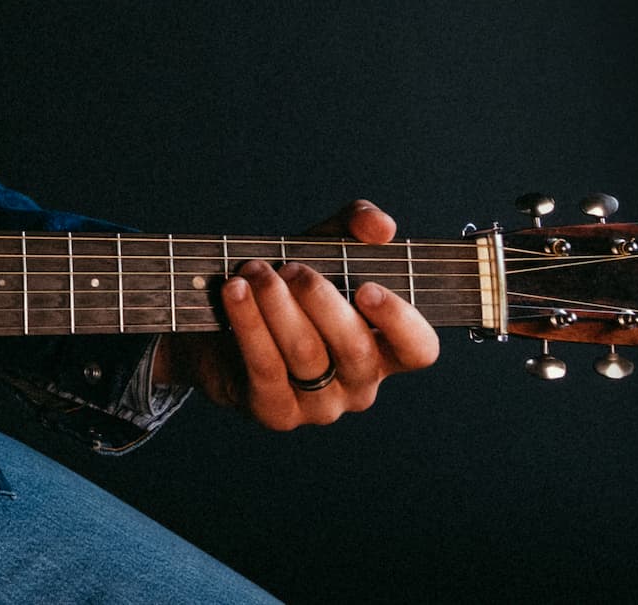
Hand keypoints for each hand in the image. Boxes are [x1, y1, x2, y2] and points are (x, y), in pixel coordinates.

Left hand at [158, 199, 439, 429]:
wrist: (220, 329)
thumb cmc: (288, 289)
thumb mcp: (323, 248)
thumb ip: (356, 225)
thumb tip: (381, 227)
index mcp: (384, 349)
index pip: (418, 349)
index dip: (399, 321)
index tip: (365, 287)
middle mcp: (359, 383)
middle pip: (355, 347)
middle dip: (319, 299)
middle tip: (291, 267)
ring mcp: (320, 405)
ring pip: (306, 354)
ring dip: (276, 304)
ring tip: (253, 271)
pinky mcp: (276, 412)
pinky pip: (266, 368)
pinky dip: (249, 323)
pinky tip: (235, 291)